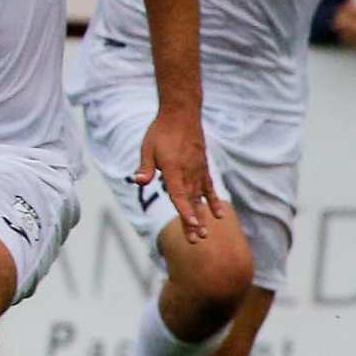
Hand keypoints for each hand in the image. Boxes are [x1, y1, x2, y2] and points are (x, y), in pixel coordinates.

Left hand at [135, 109, 223, 241]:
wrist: (182, 115)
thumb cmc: (161, 132)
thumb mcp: (147, 148)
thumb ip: (145, 167)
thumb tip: (137, 181)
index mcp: (174, 170)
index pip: (180, 195)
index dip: (185, 211)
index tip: (192, 225)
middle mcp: (189, 173)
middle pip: (191, 202)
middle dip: (193, 222)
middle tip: (196, 240)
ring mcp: (198, 171)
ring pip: (200, 198)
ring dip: (202, 216)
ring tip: (205, 234)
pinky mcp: (203, 168)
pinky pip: (209, 188)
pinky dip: (213, 201)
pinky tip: (218, 214)